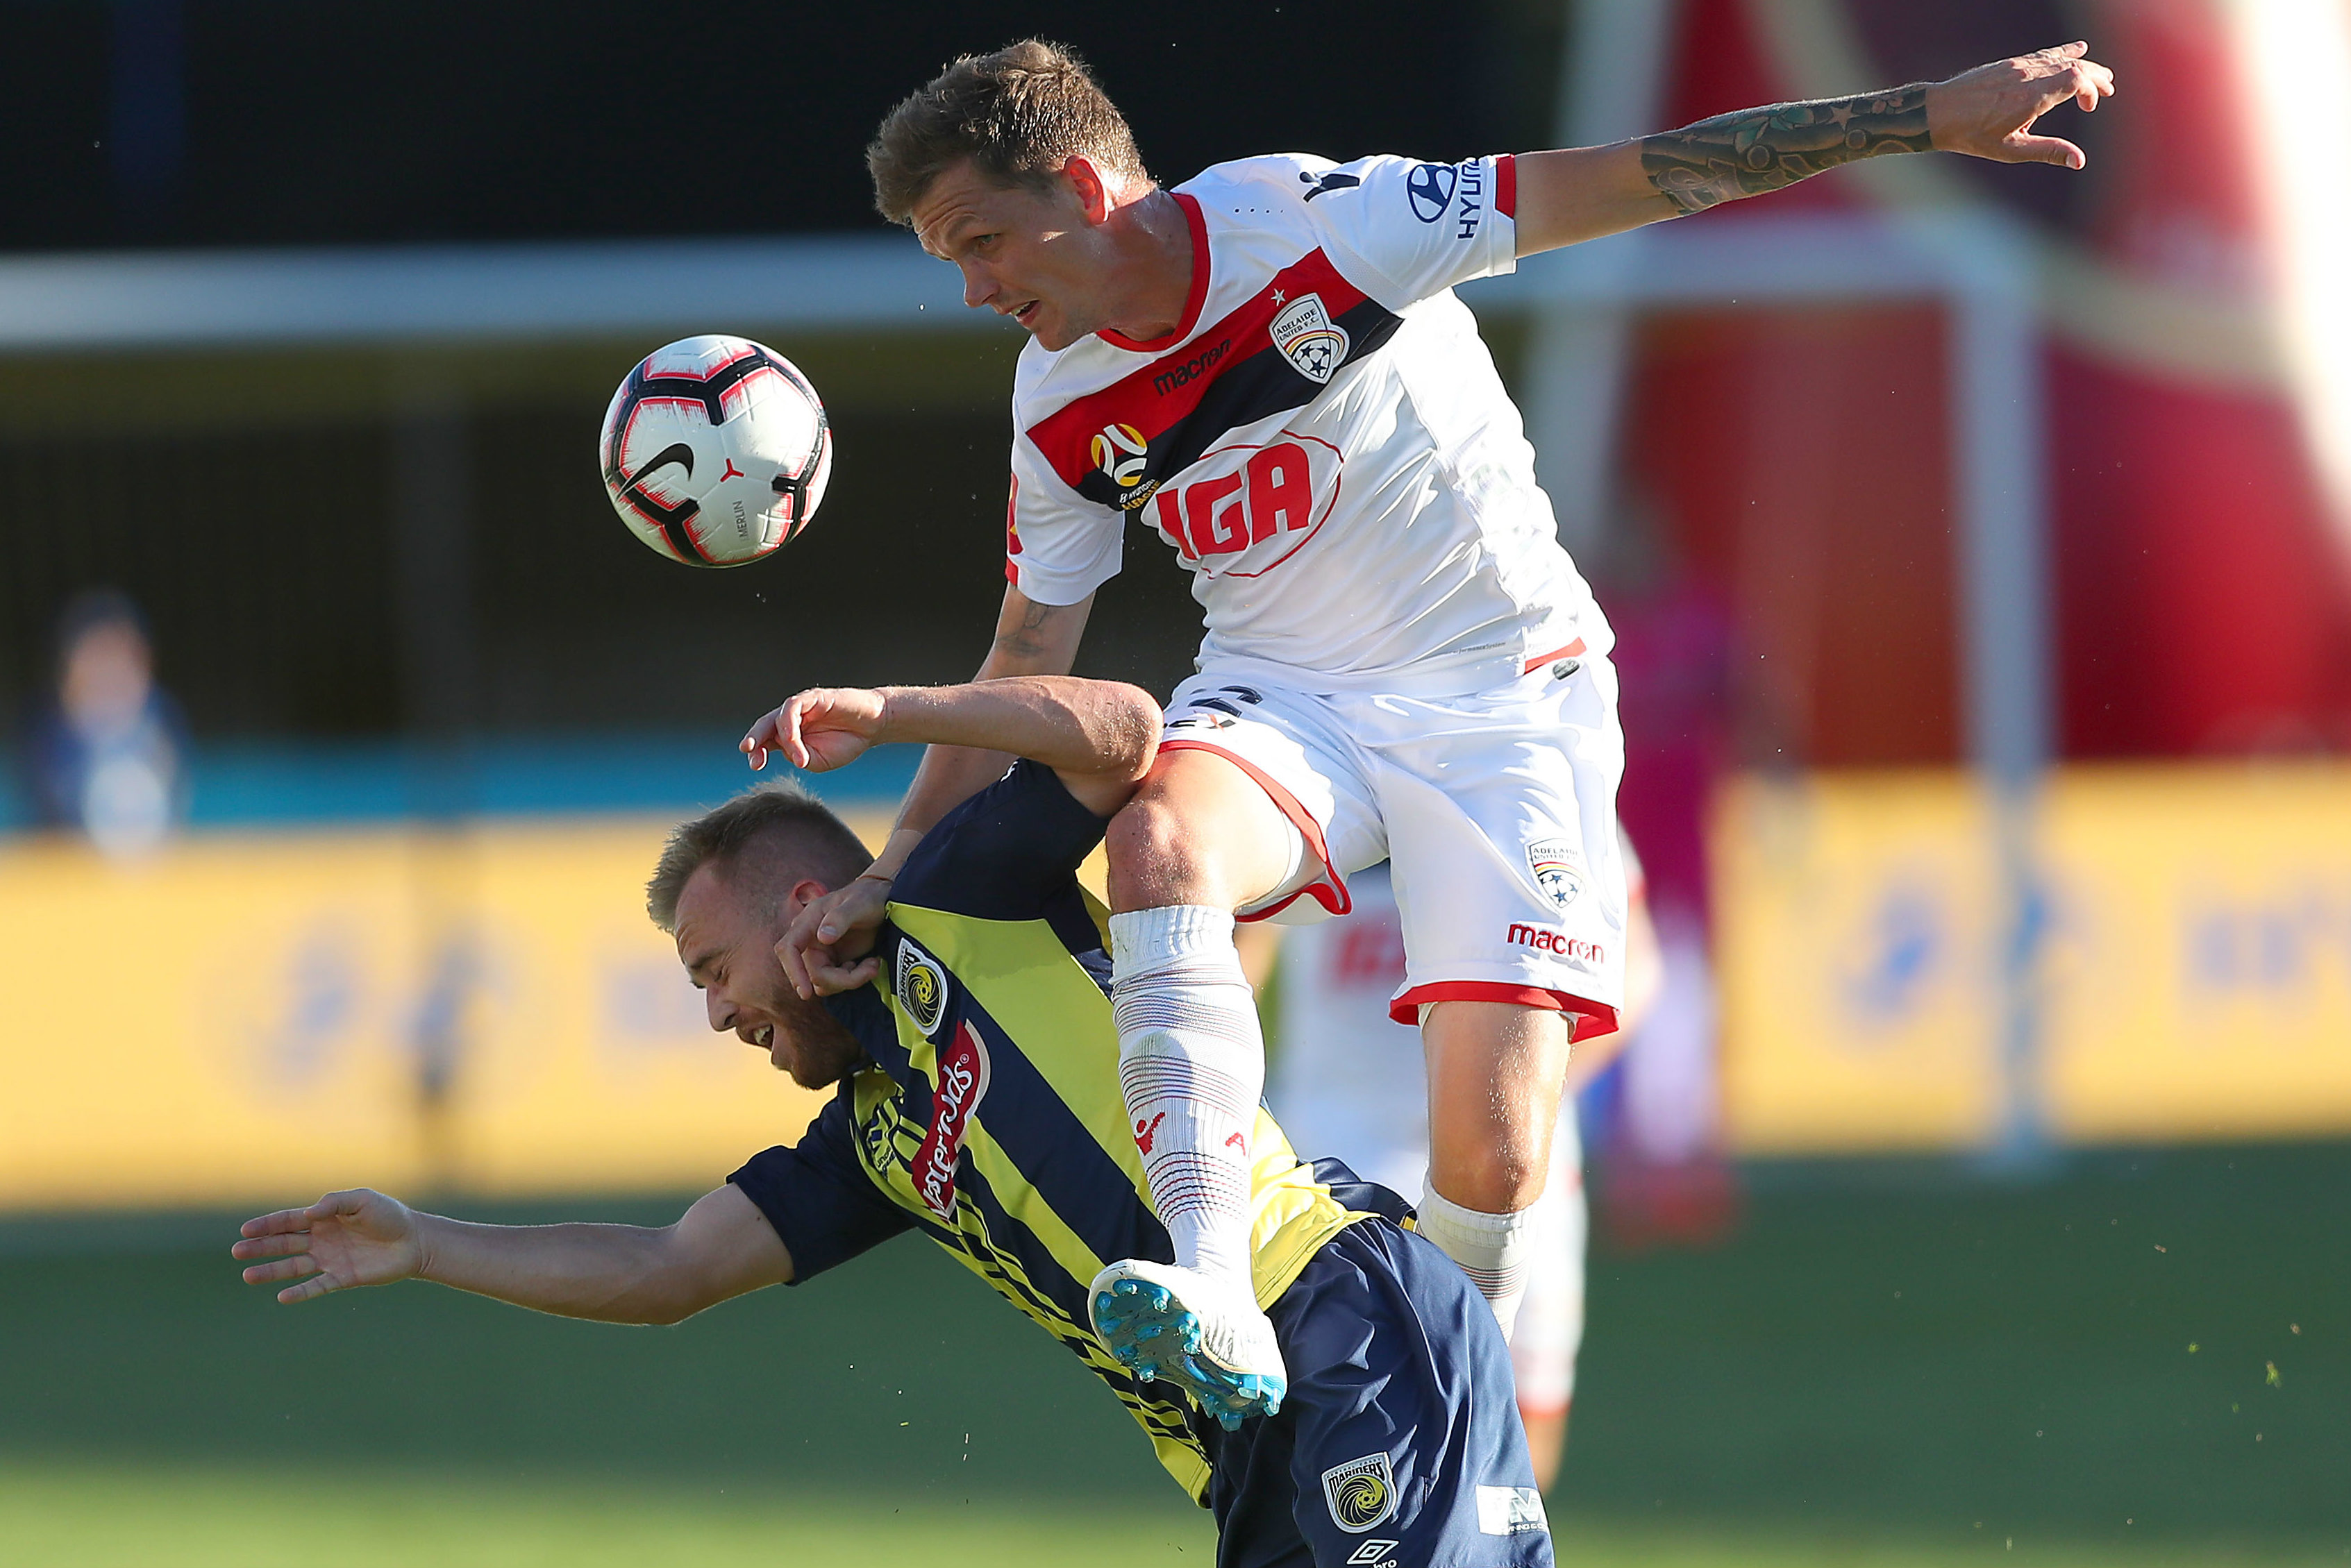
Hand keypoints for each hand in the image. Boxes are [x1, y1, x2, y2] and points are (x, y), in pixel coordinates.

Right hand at [232, 1189, 423, 1303]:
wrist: (414, 1240)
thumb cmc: (388, 1215)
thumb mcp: (362, 1199)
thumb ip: (334, 1202)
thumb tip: (307, 1213)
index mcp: (324, 1218)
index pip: (289, 1221)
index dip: (267, 1225)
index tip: (245, 1230)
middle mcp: (321, 1239)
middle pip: (284, 1243)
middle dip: (260, 1247)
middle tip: (238, 1251)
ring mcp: (329, 1260)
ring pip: (294, 1266)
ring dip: (271, 1271)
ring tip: (247, 1276)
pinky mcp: (342, 1278)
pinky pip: (317, 1286)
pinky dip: (300, 1292)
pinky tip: (282, 1296)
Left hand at [741, 687, 889, 772]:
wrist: (872, 726)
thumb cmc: (846, 742)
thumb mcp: (818, 761)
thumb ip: (799, 758)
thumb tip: (785, 751)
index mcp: (788, 736)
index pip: (765, 742)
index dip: (757, 753)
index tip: (756, 766)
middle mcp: (790, 719)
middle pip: (764, 727)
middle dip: (754, 739)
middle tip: (749, 752)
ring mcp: (800, 707)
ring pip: (777, 718)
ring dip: (780, 739)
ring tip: (795, 758)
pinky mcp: (811, 697)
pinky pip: (792, 708)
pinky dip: (790, 725)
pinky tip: (794, 738)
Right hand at [777, 875, 888, 998]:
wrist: (880, 901)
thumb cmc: (866, 897)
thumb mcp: (857, 904)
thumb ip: (840, 918)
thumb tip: (823, 938)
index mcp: (808, 922)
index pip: (788, 949)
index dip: (793, 971)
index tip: (805, 993)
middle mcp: (809, 941)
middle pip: (813, 974)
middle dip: (843, 979)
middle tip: (871, 969)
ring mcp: (821, 954)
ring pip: (824, 983)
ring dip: (851, 980)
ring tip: (872, 964)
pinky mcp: (833, 964)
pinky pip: (836, 983)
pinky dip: (854, 979)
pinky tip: (869, 964)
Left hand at [1927, 41, 2114, 168]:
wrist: (1938, 112)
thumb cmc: (1972, 136)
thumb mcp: (2011, 150)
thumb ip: (2047, 151)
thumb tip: (2080, 161)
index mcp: (2032, 97)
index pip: (2076, 79)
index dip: (2091, 89)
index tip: (2090, 107)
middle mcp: (2028, 76)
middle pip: (2074, 65)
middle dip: (2096, 75)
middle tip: (2110, 87)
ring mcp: (2018, 66)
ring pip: (2060, 58)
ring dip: (2084, 64)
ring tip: (2101, 73)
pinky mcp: (2010, 62)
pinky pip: (2043, 54)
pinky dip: (2063, 52)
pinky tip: (2077, 49)